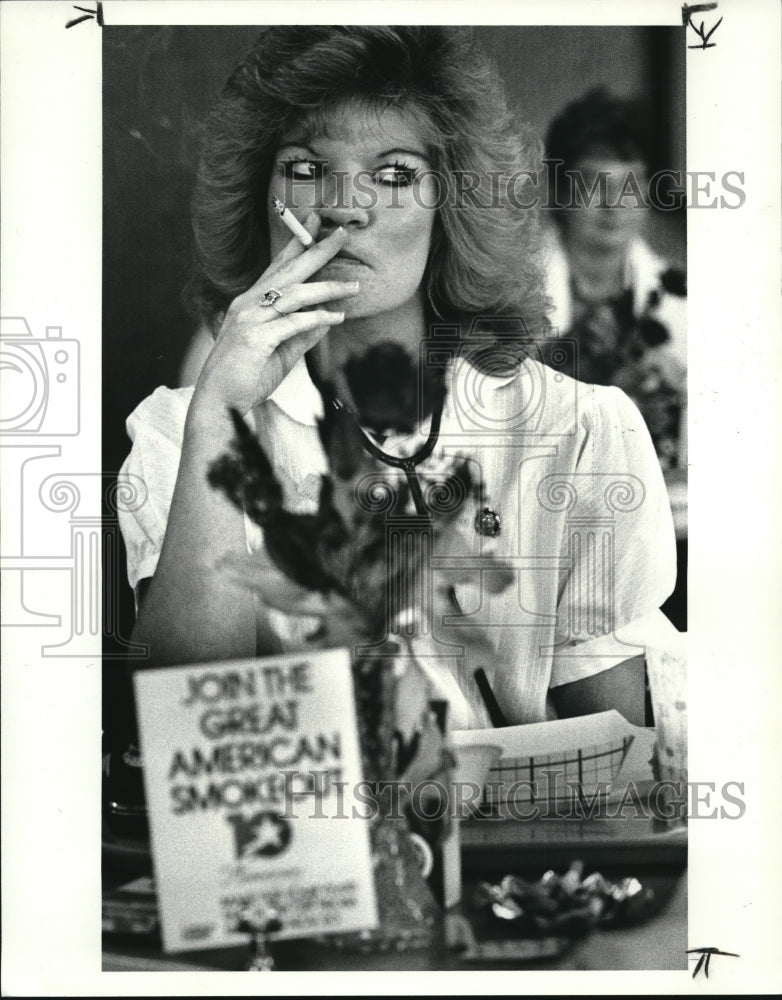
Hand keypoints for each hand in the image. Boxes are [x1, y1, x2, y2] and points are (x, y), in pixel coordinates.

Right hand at [192, 216, 358, 417]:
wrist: (220, 402)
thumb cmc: (247, 377)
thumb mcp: (282, 352)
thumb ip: (303, 335)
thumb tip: (327, 320)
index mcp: (251, 303)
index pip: (277, 267)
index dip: (296, 244)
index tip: (314, 224)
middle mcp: (248, 304)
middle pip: (288, 271)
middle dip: (316, 250)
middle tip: (342, 234)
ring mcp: (250, 319)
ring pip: (294, 294)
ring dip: (327, 288)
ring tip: (354, 287)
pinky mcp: (255, 337)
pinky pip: (293, 322)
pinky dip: (316, 318)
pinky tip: (336, 317)